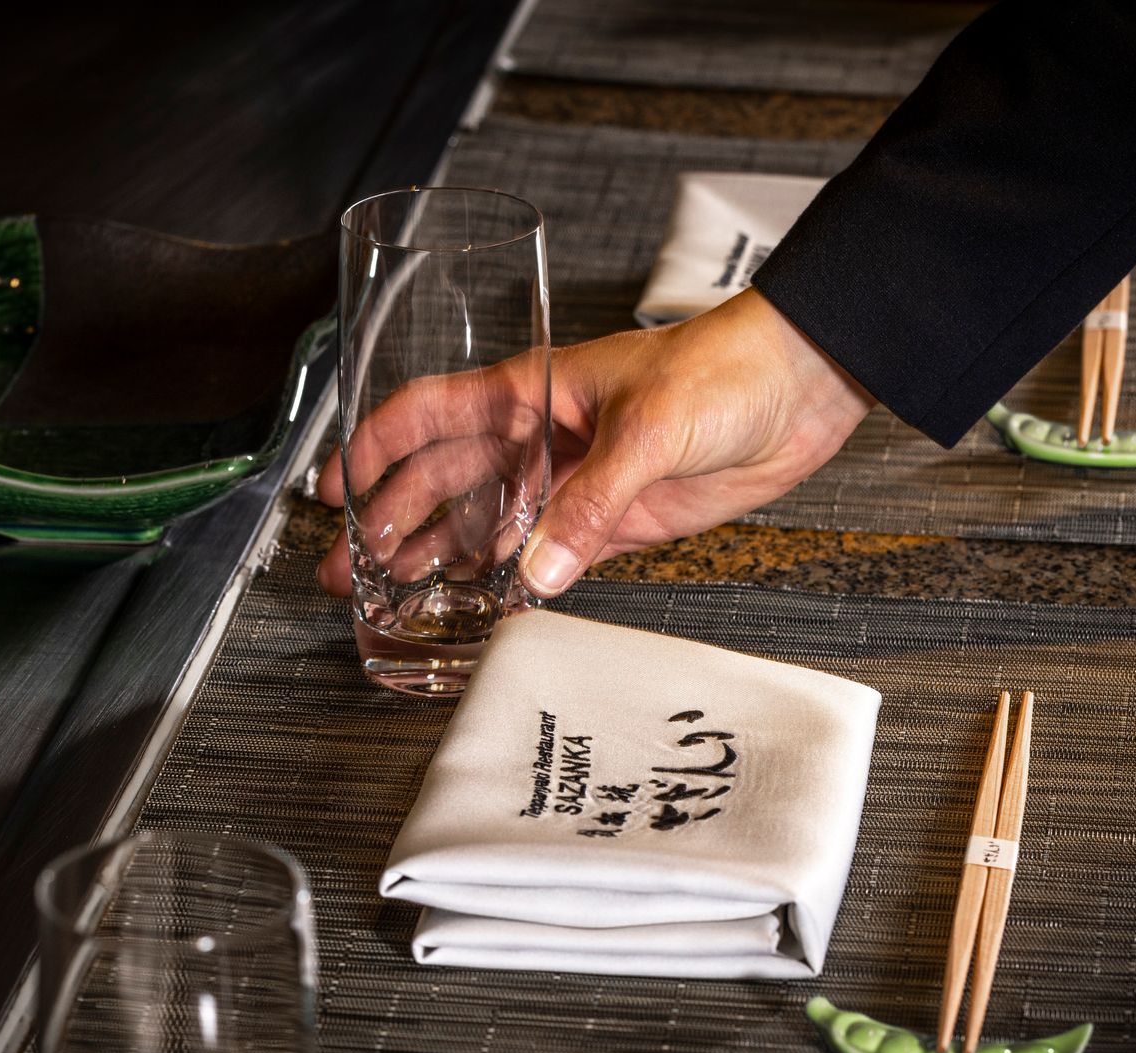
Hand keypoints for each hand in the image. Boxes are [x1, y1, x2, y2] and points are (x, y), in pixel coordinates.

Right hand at [315, 288, 873, 597]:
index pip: (428, 415)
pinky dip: (511, 581)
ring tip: (392, 595)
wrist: (802, 384)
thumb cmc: (726, 366)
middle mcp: (542, 437)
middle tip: (348, 571)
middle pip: (444, 483)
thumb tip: (536, 572)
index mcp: (532, 390)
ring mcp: (574, 481)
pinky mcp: (614, 520)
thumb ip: (592, 504)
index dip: (373, 450)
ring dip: (439, 557)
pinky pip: (546, 556)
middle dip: (391, 523)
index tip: (333, 492)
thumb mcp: (650, 427)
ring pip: (487, 525)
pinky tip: (479, 603)